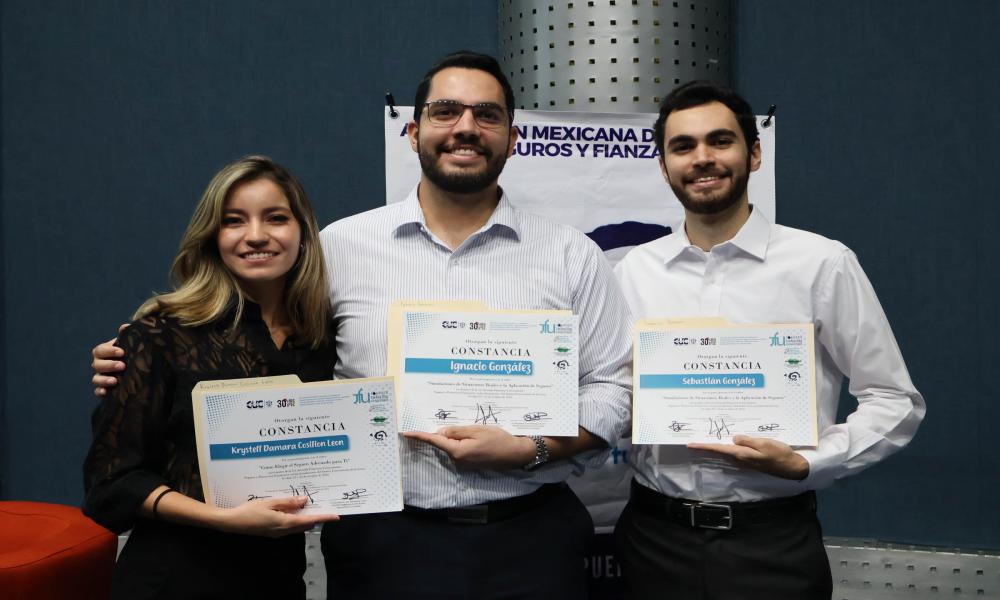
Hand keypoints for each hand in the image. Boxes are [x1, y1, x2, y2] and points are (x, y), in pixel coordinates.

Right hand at [91, 324, 128, 395]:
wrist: (136, 367)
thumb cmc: (130, 352)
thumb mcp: (130, 344)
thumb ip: (127, 335)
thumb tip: (126, 326)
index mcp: (104, 352)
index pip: (100, 350)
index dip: (109, 351)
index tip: (122, 352)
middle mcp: (100, 364)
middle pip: (97, 364)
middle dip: (109, 365)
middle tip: (123, 366)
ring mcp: (100, 377)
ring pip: (96, 379)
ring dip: (104, 380)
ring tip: (115, 381)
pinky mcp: (104, 389)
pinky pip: (97, 391)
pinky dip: (100, 392)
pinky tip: (105, 393)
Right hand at [216, 496, 339, 537]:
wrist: (232, 523)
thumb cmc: (250, 510)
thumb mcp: (270, 502)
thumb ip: (288, 502)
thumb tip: (304, 501)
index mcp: (285, 523)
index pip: (310, 521)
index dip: (324, 518)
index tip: (336, 516)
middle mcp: (284, 531)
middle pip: (306, 525)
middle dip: (316, 516)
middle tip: (323, 504)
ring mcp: (278, 533)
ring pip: (298, 526)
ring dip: (305, 517)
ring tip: (310, 503)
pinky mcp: (273, 532)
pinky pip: (290, 525)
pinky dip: (295, 518)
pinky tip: (293, 508)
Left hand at [404, 425, 535, 469]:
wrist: (515, 454)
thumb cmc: (498, 439)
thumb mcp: (476, 430)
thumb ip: (456, 430)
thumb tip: (440, 431)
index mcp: (457, 451)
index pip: (435, 440)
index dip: (420, 435)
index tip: (406, 432)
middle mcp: (457, 460)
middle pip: (444, 443)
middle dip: (447, 433)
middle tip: (463, 425)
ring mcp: (463, 464)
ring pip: (453, 446)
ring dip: (457, 437)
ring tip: (477, 432)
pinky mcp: (469, 465)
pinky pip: (460, 450)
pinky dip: (463, 443)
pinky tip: (476, 438)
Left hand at [687, 435, 808, 479]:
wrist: (791, 467)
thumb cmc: (779, 454)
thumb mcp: (764, 444)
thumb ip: (747, 441)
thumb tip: (733, 438)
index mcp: (741, 454)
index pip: (718, 449)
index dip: (703, 446)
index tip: (690, 444)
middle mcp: (739, 459)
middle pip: (718, 452)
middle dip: (705, 447)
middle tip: (692, 440)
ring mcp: (744, 461)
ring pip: (724, 453)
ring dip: (714, 447)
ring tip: (703, 439)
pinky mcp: (749, 460)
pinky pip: (733, 453)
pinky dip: (725, 448)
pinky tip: (723, 442)